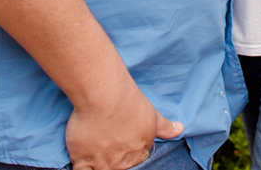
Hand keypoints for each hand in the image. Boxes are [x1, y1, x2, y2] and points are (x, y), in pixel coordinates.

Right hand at [65, 80, 182, 169]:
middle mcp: (121, 164)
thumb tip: (180, 129)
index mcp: (139, 154)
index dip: (127, 154)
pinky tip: (81, 159)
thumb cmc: (130, 103)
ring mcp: (101, 164)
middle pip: (117, 169)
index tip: (119, 144)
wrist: (106, 97)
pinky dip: (81, 167)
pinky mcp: (82, 159)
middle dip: (112, 161)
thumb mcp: (152, 115)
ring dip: (98, 166)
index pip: (135, 163)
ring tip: (95, 153)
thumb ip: (165, 127)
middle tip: (107, 146)